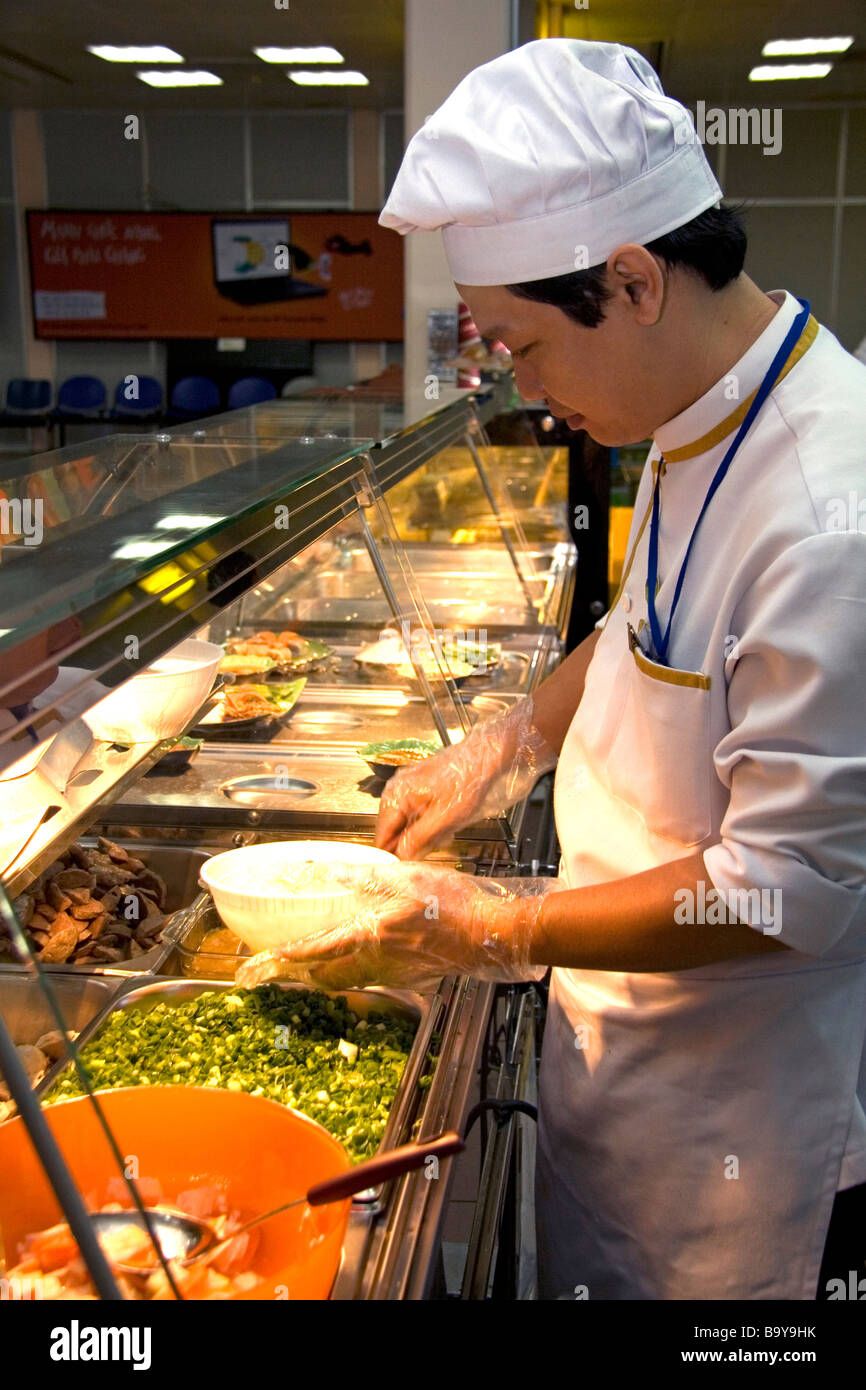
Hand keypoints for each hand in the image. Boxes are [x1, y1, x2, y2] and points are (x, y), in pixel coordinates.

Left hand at [234, 862, 551, 991]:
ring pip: (350, 981)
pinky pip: (373, 979)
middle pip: (329, 976)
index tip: (264, 961)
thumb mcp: (406, 878)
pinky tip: (363, 960)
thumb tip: (333, 871)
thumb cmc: (449, 905)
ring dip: (330, 976)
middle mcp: (376, 960)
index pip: (318, 949)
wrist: (487, 934)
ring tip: (317, 965)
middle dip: (305, 974)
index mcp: (370, 935)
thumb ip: (367, 876)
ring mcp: (394, 973)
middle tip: (287, 965)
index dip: (288, 956)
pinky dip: (357, 974)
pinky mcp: (410, 976)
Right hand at [375, 696, 556, 859]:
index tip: (402, 869)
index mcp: (396, 794)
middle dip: (410, 843)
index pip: (382, 834)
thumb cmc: (469, 782)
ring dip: (422, 834)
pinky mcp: (422, 786)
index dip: (391, 854)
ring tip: (444, 834)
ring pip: (407, 821)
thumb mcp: (444, 818)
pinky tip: (446, 825)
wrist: (487, 755)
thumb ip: (418, 839)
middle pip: (393, 828)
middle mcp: (397, 787)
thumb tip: (399, 857)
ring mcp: (409, 785)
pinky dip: (428, 823)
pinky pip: (417, 812)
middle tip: (430, 850)